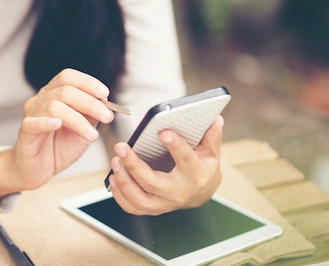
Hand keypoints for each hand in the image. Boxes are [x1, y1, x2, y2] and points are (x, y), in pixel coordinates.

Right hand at [0, 69, 114, 197]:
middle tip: (106, 116)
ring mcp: (31, 115)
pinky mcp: (25, 131)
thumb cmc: (57, 148)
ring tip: (91, 135)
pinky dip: (47, 122)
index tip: (105, 94)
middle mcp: (41, 100)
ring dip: (77, 119)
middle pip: (64, 91)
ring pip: (53, 106)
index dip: (87, 83)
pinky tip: (58, 124)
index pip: (68, 78)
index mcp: (54, 95)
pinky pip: (34, 122)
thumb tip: (105, 103)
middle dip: (90, 103)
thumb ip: (91, 116)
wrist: (39, 170)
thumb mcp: (82, 131)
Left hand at [108, 116, 223, 214]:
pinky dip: (120, 196)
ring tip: (115, 161)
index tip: (162, 131)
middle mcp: (180, 192)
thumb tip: (215, 118)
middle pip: (153, 183)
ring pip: (140, 199)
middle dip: (134, 166)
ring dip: (124, 181)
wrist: (201, 192)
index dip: (175, 146)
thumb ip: (211, 136)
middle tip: (121, 147)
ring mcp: (165, 204)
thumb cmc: (203, 167)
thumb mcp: (211, 151)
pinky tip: (113, 178)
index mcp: (196, 175)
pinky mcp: (153, 209)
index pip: (186, 160)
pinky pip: (133, 208)